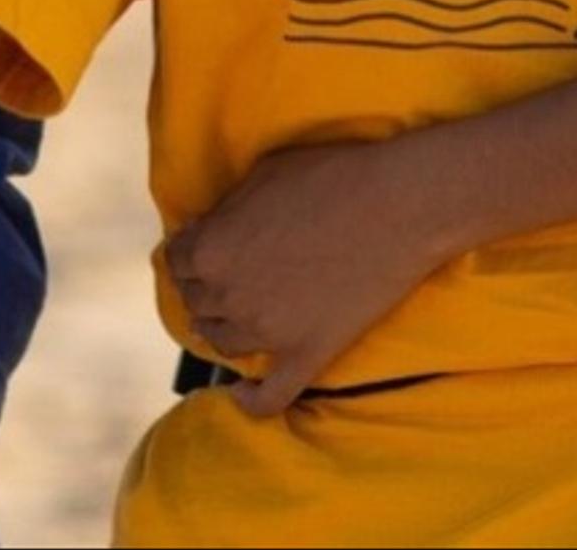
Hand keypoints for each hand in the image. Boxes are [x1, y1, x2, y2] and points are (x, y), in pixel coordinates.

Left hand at [164, 138, 464, 413]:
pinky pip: (270, 395)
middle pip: (196, 302)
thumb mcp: (262, 175)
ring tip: (237, 315)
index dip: (188, 249)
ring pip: (223, 343)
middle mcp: (229, 296)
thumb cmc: (331, 177)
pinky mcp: (307, 354)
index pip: (177, 259)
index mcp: (211, 249)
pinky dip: (251, 401)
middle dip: (204, 286)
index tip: (202, 245)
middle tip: (227, 274)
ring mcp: (268, 332)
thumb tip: (209, 228)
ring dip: (222, 328)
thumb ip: (226, 210)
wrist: (399, 206)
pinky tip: (242, 394)